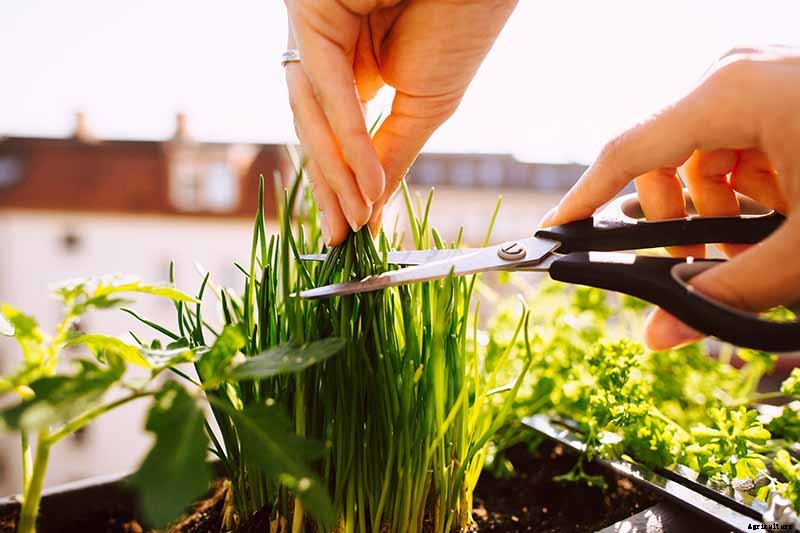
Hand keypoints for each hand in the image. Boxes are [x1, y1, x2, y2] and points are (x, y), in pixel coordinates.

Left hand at [285, 0, 516, 244]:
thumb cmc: (463, 23)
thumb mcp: (427, 106)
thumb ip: (393, 153)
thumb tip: (373, 204)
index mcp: (353, 69)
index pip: (335, 137)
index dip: (342, 187)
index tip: (350, 233)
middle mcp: (328, 52)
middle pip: (315, 131)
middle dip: (329, 189)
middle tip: (339, 239)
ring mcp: (316, 32)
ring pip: (313, 113)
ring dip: (337, 171)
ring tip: (357, 216)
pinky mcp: (313, 15)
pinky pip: (326, 85)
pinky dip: (348, 136)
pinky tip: (366, 180)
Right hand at [541, 46, 799, 349]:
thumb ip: (727, 293)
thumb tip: (661, 334)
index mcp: (730, 93)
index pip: (626, 153)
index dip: (582, 200)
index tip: (555, 234)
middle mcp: (735, 76)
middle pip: (662, 159)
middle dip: (677, 221)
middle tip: (703, 265)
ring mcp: (760, 81)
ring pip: (698, 157)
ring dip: (714, 210)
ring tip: (756, 244)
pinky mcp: (781, 93)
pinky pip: (734, 147)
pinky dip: (745, 190)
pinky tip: (780, 212)